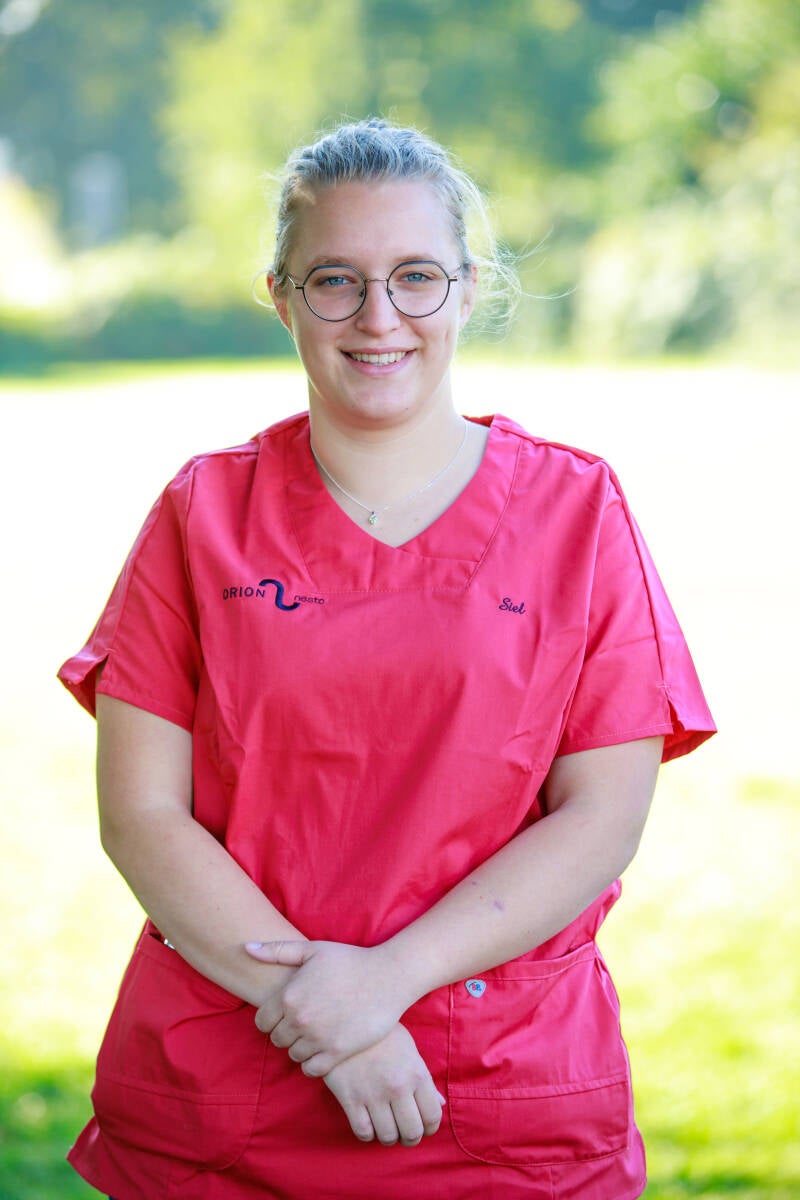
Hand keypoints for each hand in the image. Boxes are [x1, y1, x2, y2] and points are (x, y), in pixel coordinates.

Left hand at [244, 939, 416, 1075]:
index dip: (272, 1018)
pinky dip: (313, 1062)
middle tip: (304, 1022)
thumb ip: (276, 951)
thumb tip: (246, 947)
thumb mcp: (312, 950)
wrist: (388, 977)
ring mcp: (317, 1039)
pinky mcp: (336, 1053)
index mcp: (289, 996)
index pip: (262, 1021)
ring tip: (315, 1034)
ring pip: (293, 1055)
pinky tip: (324, 1047)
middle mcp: (299, 1020)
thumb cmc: (350, 960)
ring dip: (300, 1047)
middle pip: (277, 1040)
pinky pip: (311, 1069)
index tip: (286, 1013)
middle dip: (286, 1032)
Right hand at [323, 1025, 444, 1146]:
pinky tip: (368, 1123)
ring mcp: (373, 1094)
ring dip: (389, 1137)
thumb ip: (424, 1079)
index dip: (430, 1128)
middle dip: (411, 1138)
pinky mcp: (350, 1098)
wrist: (346, 1019)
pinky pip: (363, 1132)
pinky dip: (367, 1134)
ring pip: (388, 1136)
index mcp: (416, 1073)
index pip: (432, 1115)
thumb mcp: (408, 1049)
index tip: (424, 1128)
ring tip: (386, 1128)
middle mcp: (398, 1087)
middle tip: (405, 1133)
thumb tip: (439, 1104)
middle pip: (412, 1132)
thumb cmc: (381, 1034)